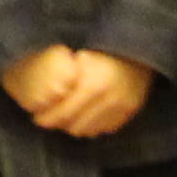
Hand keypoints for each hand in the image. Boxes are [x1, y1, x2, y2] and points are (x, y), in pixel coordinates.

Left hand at [0, 47, 156, 137]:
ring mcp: (122, 108)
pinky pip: (105, 129)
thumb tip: (39, 94)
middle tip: (48, 119)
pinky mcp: (131, 112)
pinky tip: (84, 116)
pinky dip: (92, 125)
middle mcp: (108, 99)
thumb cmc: (103, 46)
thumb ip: (62, 75)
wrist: (140, 45)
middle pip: (75, 125)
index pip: (64, 112)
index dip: (47, 118)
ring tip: (66, 118)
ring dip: (75, 126)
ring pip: (90, 130)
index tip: (37, 117)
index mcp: (92, 84)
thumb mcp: (79, 55)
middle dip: (59, 124)